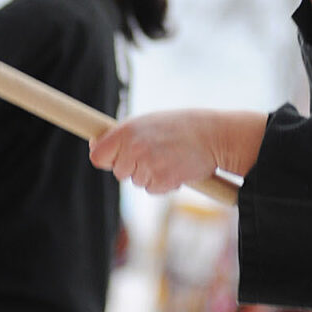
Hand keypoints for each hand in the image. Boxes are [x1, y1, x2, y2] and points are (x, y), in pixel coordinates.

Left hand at [89, 110, 264, 194]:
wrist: (215, 135)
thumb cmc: (182, 126)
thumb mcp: (149, 122)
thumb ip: (125, 134)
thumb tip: (96, 146)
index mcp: (127, 130)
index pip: (98, 155)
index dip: (106, 159)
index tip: (113, 158)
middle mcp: (134, 148)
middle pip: (118, 172)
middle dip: (133, 168)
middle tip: (153, 154)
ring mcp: (148, 165)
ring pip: (137, 181)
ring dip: (151, 175)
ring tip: (169, 157)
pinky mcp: (163, 180)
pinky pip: (153, 189)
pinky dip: (164, 183)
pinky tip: (177, 167)